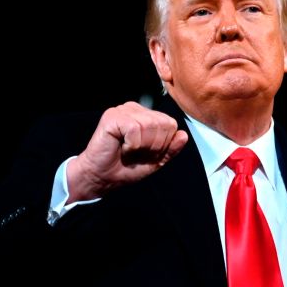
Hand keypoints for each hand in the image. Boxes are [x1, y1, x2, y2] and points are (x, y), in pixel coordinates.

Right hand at [67, 101, 187, 201]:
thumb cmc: (126, 168)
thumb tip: (184, 135)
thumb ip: (171, 148)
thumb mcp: (156, 160)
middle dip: (153, 146)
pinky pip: (134, 129)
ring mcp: (123, 110)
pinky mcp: (112, 116)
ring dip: (141, 146)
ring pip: (149, 126)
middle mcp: (135, 109)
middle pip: (162, 124)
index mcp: (146, 116)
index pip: (170, 124)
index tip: (147, 153)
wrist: (103, 177)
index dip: (163, 144)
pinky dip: (131, 145)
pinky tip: (122, 148)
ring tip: (129, 151)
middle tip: (137, 153)